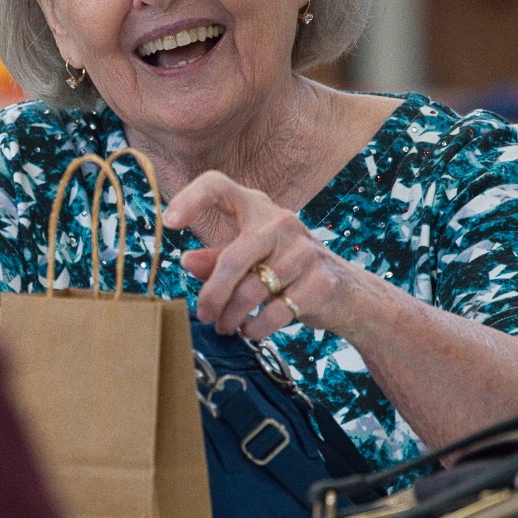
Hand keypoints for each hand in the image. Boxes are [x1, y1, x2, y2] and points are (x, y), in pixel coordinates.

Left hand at [163, 169, 347, 339]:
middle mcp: (281, 221)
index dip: (191, 198)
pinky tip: (250, 331)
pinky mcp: (321, 281)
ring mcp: (304, 250)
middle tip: (203, 314)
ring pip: (253, 290)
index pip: (219, 186)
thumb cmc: (287, 272)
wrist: (348, 294)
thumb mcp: (250, 261)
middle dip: (213, 294)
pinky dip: (256, 328)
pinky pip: (275, 311)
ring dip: (232, 316)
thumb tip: (186, 260)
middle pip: (233, 258)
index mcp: (258, 208)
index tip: (168, 222)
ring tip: (225, 326)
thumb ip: (218, 260)